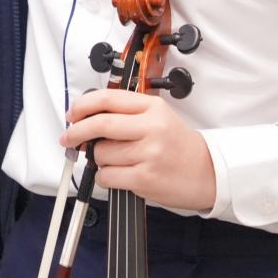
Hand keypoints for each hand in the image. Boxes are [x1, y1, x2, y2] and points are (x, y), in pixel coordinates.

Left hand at [61, 89, 215, 212]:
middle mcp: (150, 127)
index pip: (108, 99)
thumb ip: (126, 113)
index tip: (72, 114)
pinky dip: (105, 177)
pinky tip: (117, 174)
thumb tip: (87, 118)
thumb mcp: (158, 117)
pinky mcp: (145, 178)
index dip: (83, 105)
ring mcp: (148, 153)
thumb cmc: (178, 146)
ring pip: (101, 153)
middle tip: (69, 137)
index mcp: (152, 107)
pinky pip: (107, 176)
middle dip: (77, 132)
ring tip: (116, 160)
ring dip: (98, 159)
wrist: (207, 172)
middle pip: (100, 124)